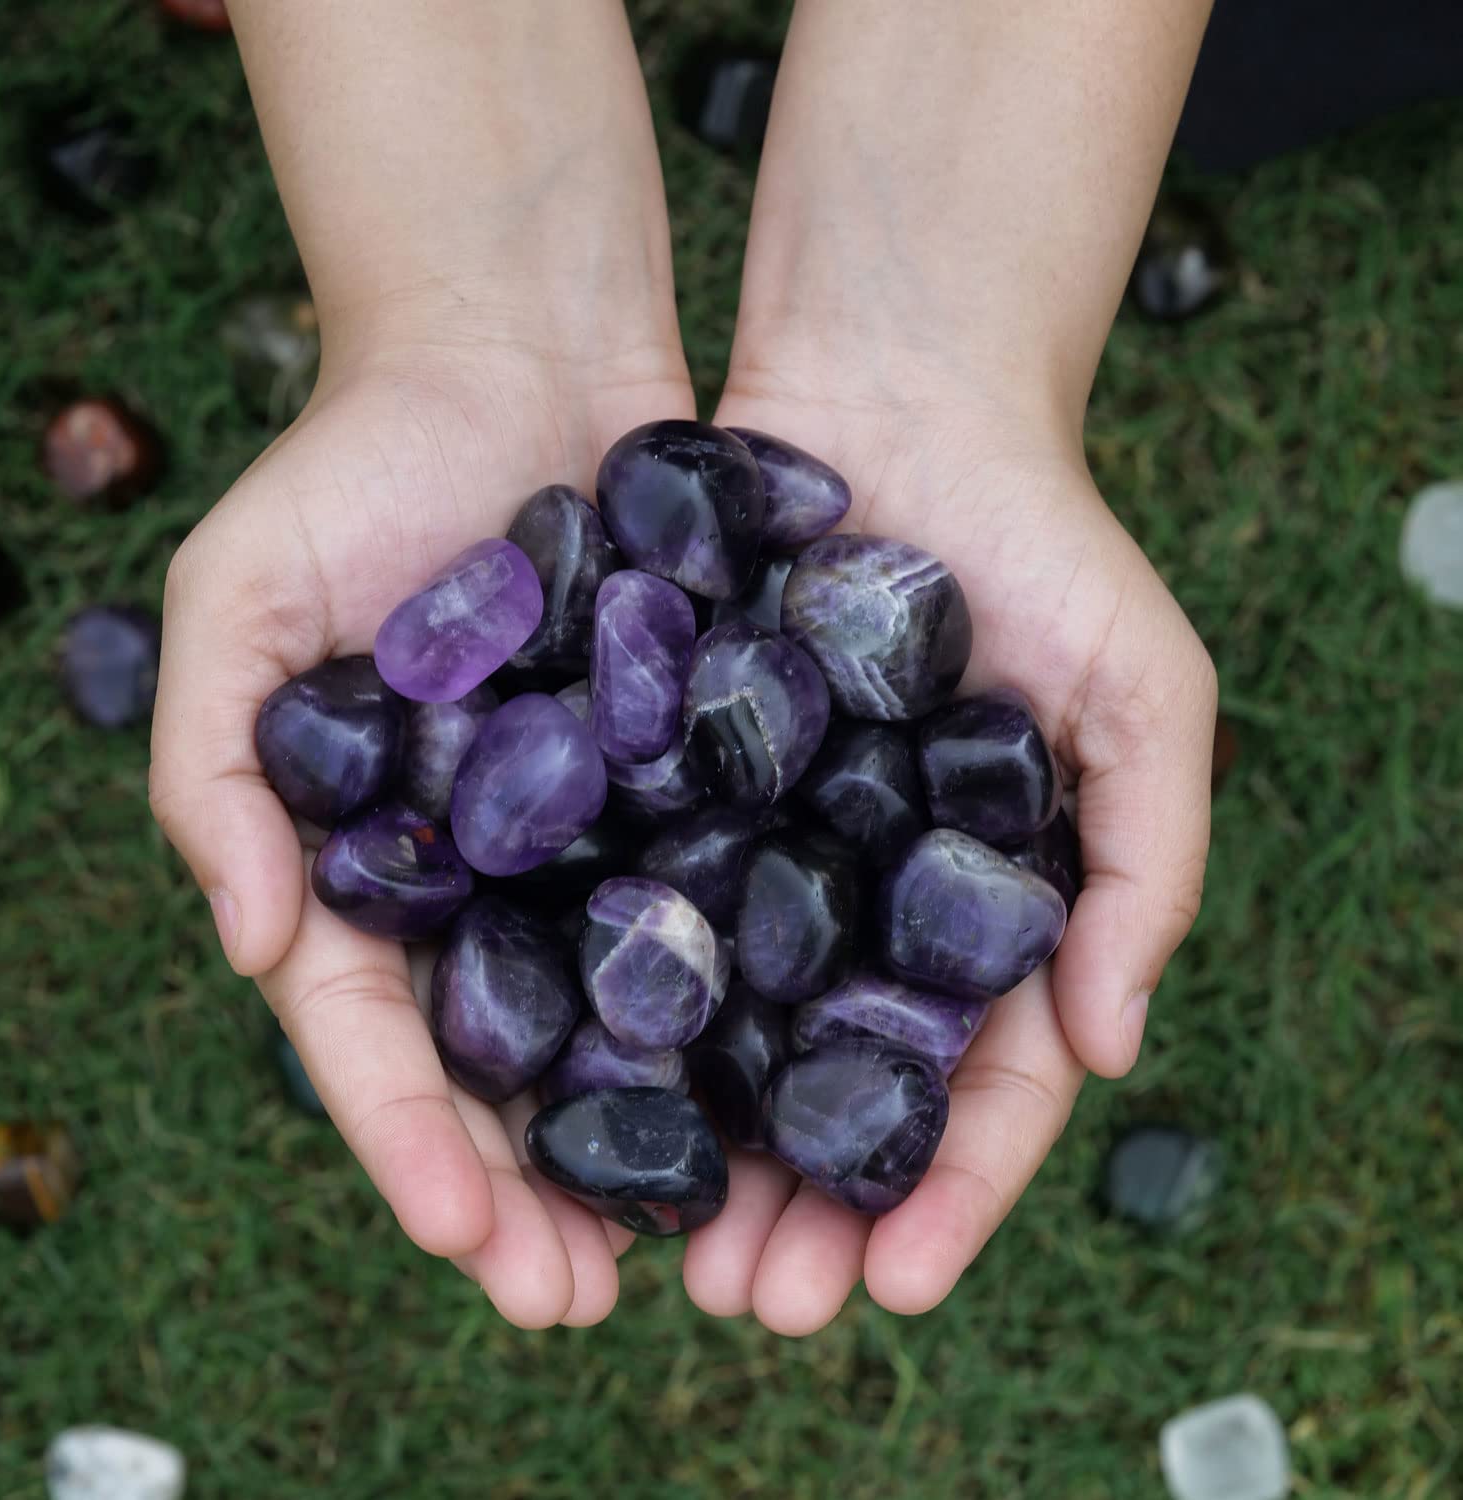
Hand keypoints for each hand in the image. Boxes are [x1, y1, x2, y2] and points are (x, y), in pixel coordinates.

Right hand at [150, 317, 693, 1327]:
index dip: (413, 1147)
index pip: (380, 1036)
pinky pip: (727, 899)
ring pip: (629, 1013)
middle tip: (591, 1302)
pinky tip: (790, 1084)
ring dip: (658, 1134)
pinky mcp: (697, 774)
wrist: (517, 352)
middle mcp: (492, 870)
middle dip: (538, 1190)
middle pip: (510, 1063)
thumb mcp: (240, 604)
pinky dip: (750, 995)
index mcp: (377, 861)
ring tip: (705, 1245)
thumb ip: (220, 773)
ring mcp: (599, 830)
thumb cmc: (356, 469)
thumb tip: (253, 940)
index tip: (473, 1246)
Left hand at [680, 359, 1216, 1332]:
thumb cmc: (1042, 540)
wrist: (894, 395)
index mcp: (984, 909)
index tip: (896, 1285)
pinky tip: (567, 1085)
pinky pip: (634, 905)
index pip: (978, 1083)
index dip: (948, 1191)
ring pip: (721, 1030)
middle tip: (747, 1303)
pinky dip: (609, 1002)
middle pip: (832, 1088)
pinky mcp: (662, 784)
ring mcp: (761, 848)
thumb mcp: (1146, 692)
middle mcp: (865, 900)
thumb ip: (1150, 866)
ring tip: (651, 1244)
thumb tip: (1112, 1048)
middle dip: (800, 1205)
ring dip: (692, 1145)